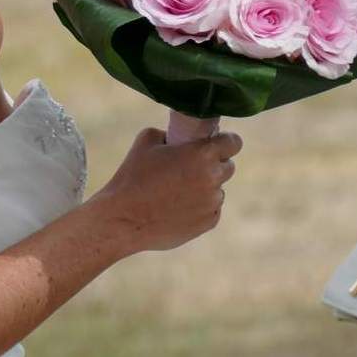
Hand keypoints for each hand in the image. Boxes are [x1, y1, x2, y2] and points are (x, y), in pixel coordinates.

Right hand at [92, 127, 242, 253]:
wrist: (123, 218)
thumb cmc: (132, 176)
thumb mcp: (146, 140)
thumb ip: (170, 133)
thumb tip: (177, 136)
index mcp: (202, 153)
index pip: (234, 142)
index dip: (226, 141)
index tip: (218, 142)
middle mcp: (213, 178)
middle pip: (227, 166)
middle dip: (213, 164)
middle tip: (190, 167)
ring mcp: (212, 203)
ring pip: (217, 189)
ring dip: (204, 187)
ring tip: (176, 191)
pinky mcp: (208, 223)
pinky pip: (211, 209)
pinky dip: (199, 206)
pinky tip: (176, 207)